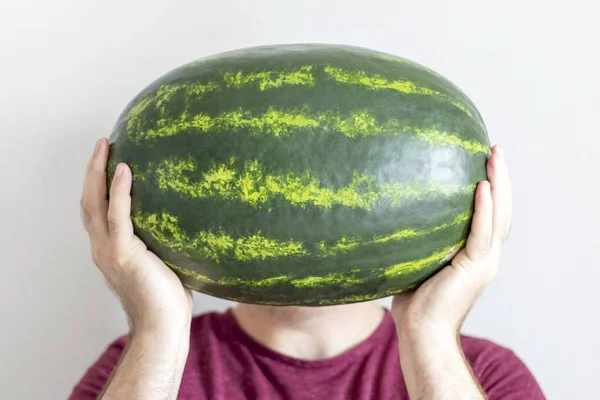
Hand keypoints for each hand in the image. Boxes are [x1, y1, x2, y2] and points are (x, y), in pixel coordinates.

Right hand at [80, 138, 192, 332]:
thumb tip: (186, 220)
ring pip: (95, 204)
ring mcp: (109, 250)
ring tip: (106, 147)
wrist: (163, 325)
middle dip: (93, 170)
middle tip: (103, 143)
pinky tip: (125, 170)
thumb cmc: (168, 297)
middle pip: (89, 201)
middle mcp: (103, 247)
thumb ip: (164, 239)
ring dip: (99, 172)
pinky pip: (118, 216)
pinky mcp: (122, 253)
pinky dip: (118, 191)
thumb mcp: (164, 260)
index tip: (108, 160)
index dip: (98, 185)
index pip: (98, 211)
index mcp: (110, 249)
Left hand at [391, 145, 512, 336]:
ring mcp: (484, 263)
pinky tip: (481, 186)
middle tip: (495, 149)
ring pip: (499, 217)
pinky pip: (481, 233)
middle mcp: (486, 257)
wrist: (420, 333)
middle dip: (501, 178)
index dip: (493, 189)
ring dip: (499, 184)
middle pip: (502, 210)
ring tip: (494, 156)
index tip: (485, 162)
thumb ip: (417, 240)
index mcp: (476, 256)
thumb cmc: (413, 302)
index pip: (491, 216)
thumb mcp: (417, 262)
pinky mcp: (474, 268)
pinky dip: (484, 209)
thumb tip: (391, 214)